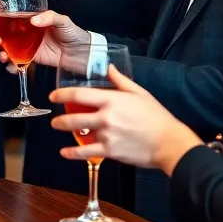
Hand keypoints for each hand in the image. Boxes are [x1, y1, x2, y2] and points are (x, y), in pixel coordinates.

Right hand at [0, 10, 90, 73]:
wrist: (82, 54)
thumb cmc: (73, 33)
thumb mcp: (63, 21)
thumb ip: (49, 18)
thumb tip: (34, 20)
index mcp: (31, 19)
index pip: (10, 15)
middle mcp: (26, 32)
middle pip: (4, 32)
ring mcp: (27, 46)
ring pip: (7, 47)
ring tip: (1, 52)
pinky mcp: (31, 59)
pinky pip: (17, 62)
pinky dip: (11, 65)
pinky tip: (10, 65)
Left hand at [50, 67, 201, 173]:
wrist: (169, 142)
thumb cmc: (157, 117)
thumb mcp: (139, 93)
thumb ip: (120, 80)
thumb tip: (109, 68)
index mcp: (112, 100)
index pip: (79, 94)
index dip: (62, 94)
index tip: (53, 96)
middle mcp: (106, 117)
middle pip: (74, 116)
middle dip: (60, 119)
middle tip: (54, 119)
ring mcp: (107, 135)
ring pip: (78, 133)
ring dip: (65, 131)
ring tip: (59, 129)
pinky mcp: (110, 151)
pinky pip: (86, 153)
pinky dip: (73, 153)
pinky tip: (65, 152)